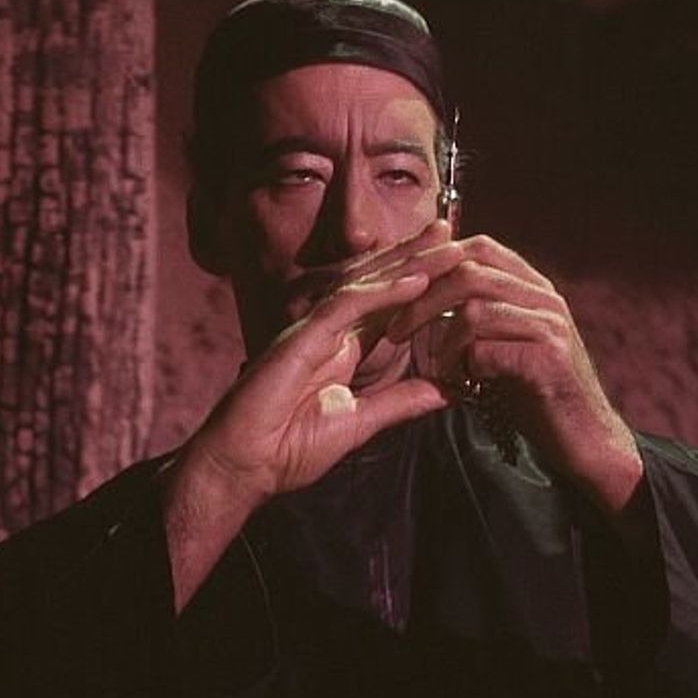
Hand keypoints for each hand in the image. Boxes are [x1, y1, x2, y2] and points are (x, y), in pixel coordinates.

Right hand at [163, 229, 452, 604]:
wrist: (244, 466)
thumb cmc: (287, 449)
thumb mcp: (360, 424)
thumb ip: (401, 403)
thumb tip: (448, 391)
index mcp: (341, 351)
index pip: (386, 307)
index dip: (418, 283)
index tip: (453, 267)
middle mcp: (328, 333)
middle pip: (378, 285)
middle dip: (415, 257)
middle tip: (452, 231)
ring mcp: (312, 332)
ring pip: (366, 286)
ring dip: (406, 263)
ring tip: (444, 243)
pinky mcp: (300, 340)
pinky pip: (345, 307)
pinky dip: (382, 293)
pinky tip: (414, 281)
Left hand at [406, 232, 644, 516]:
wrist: (586, 438)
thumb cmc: (535, 395)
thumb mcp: (504, 346)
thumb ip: (477, 317)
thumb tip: (424, 297)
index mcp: (532, 287)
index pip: (477, 248)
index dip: (433, 266)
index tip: (397, 297)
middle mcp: (544, 297)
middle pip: (469, 271)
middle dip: (421, 302)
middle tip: (394, 333)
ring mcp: (550, 325)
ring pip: (474, 309)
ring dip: (442, 342)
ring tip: (438, 369)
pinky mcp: (549, 359)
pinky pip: (488, 349)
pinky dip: (465, 368)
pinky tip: (466, 385)